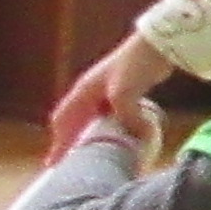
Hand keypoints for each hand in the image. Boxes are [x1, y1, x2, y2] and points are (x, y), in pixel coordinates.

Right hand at [40, 37, 164, 161]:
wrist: (156, 45)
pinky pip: (111, 115)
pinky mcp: (124, 91)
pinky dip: (111, 128)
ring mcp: (106, 91)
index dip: (58, 142)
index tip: (54, 163)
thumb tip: (139, 137)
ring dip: (91, 135)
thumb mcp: (123, 94)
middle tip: (73, 164)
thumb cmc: (134, 65)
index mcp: (83, 91)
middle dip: (71, 141)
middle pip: (74, 121)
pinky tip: (120, 138)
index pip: (62, 120)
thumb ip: (126, 119)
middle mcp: (90, 92)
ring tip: (95, 155)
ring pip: (93, 119)